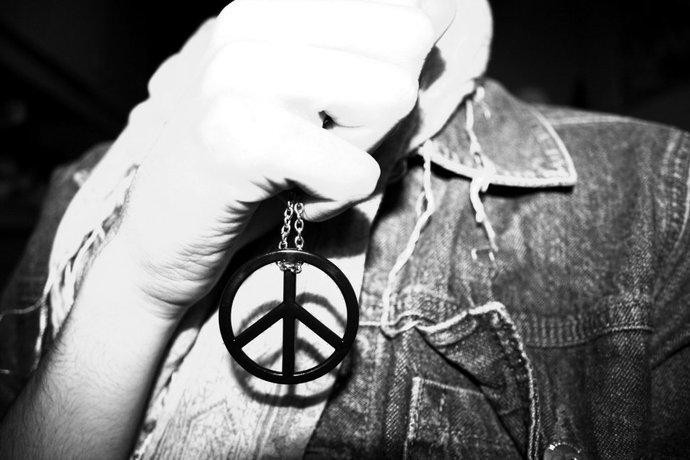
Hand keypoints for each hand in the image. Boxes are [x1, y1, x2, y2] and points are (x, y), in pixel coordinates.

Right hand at [96, 0, 445, 319]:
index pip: (406, 12)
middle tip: (316, 143)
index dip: (390, 76)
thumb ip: (380, 51)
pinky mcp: (236, 138)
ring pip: (391, 97)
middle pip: (408, 44)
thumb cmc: (254, 170)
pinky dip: (332, 200)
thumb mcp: (321, 97)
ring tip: (297, 169)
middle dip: (380, 114)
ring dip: (356, 154)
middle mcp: (252, 18)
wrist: (165, 236)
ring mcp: (239, 73)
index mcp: (274, 3)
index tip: (330, 112)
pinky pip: (354, 172)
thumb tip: (450, 7)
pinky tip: (280, 197)